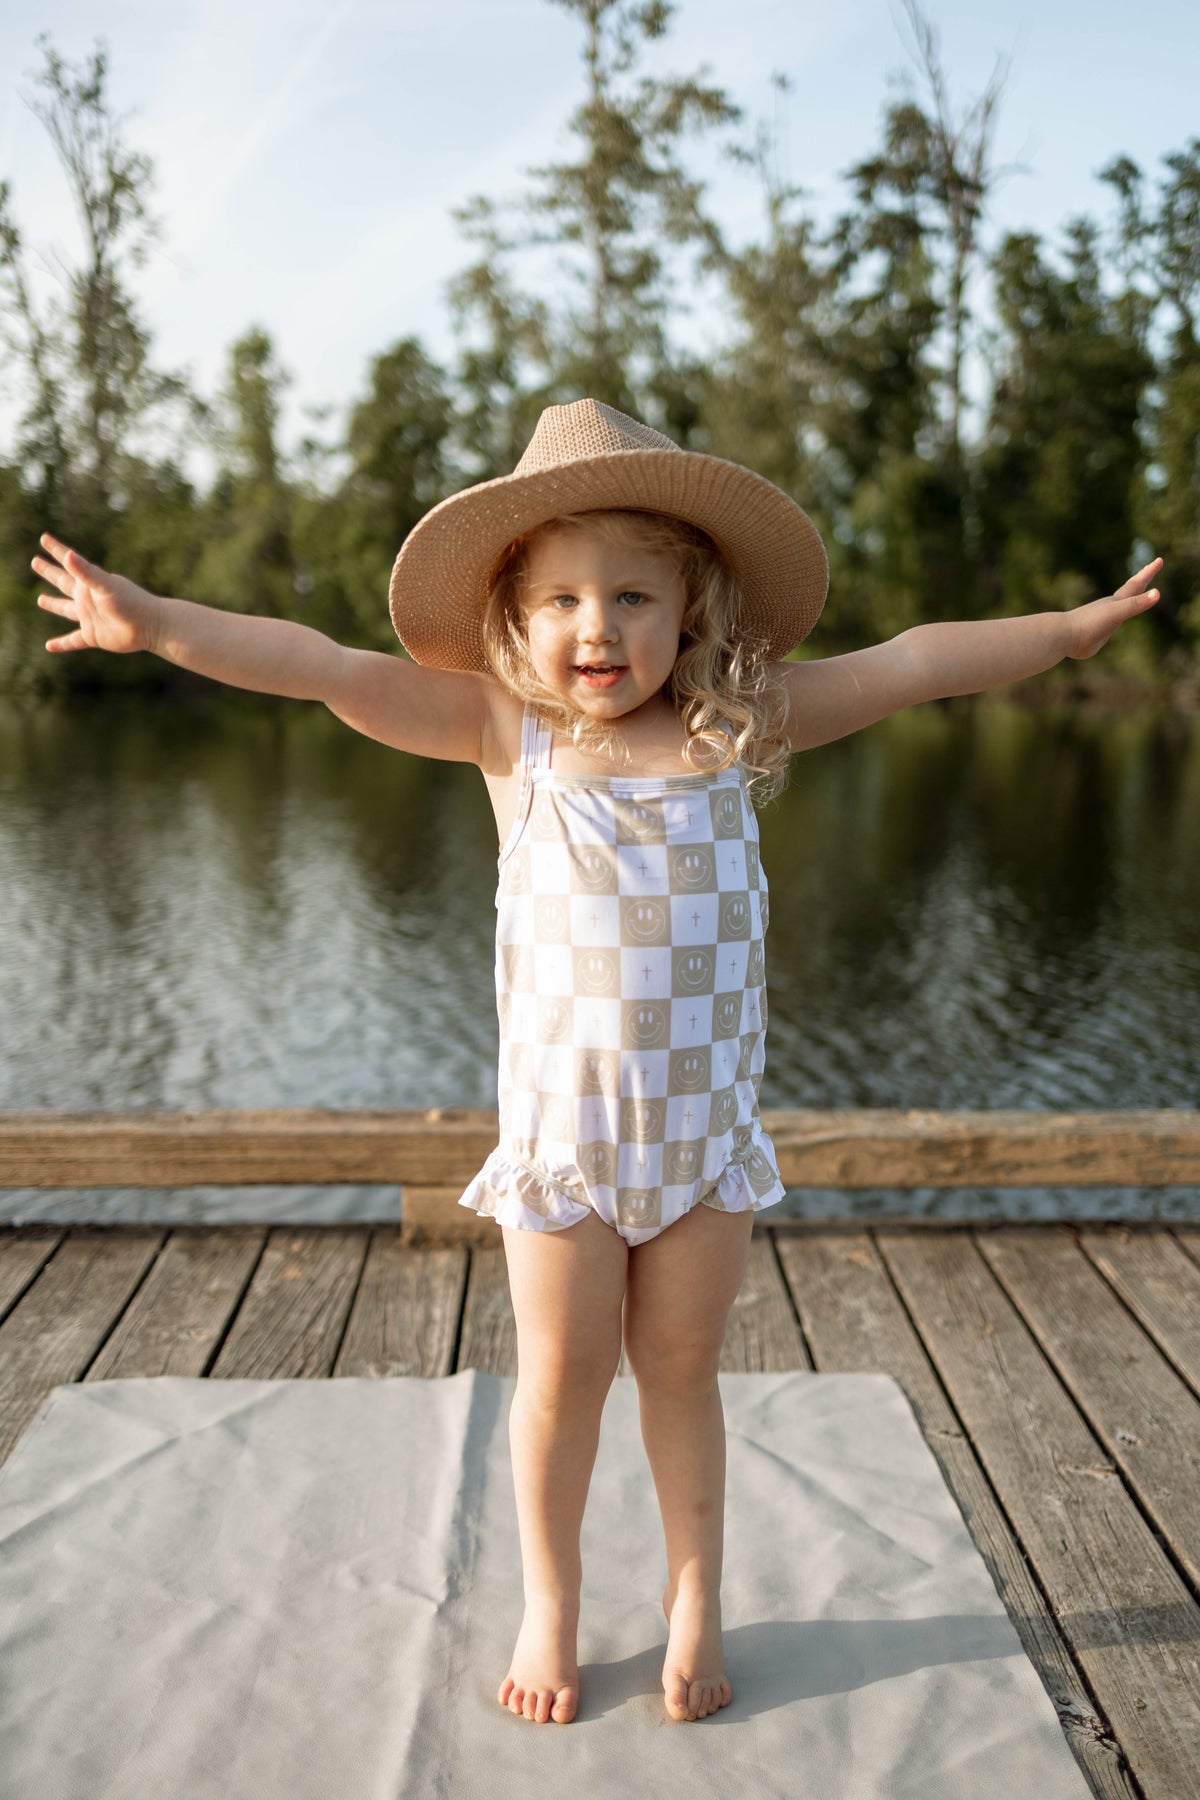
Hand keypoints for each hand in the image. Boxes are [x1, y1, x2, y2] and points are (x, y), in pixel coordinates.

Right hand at [32, 534, 159, 654]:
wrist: (150, 626)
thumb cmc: (131, 602)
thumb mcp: (106, 585)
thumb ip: (87, 572)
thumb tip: (67, 554)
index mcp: (89, 583)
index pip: (67, 563)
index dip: (55, 550)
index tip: (44, 538)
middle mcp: (87, 598)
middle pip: (62, 583)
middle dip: (49, 572)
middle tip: (35, 562)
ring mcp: (90, 617)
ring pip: (65, 609)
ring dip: (53, 605)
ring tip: (40, 600)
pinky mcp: (94, 636)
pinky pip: (73, 640)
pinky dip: (62, 643)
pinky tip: (49, 647)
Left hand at [1065, 557, 1161, 659]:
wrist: (1064, 637)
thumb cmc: (1090, 622)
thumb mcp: (1117, 612)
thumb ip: (1136, 604)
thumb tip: (1158, 593)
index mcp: (1116, 601)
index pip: (1137, 584)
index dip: (1149, 572)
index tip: (1159, 560)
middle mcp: (1111, 608)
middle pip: (1129, 590)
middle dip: (1142, 579)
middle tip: (1150, 568)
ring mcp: (1104, 620)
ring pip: (1120, 606)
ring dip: (1128, 598)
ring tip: (1132, 594)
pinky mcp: (1097, 634)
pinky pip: (1111, 623)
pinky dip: (1116, 618)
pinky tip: (1112, 621)